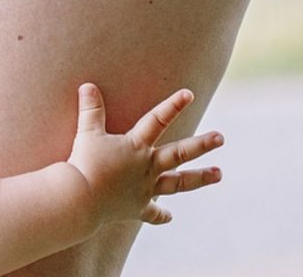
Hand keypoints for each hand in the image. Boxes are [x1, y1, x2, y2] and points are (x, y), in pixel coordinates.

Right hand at [67, 83, 222, 224]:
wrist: (81, 199)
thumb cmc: (84, 164)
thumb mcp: (87, 133)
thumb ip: (91, 109)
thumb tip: (87, 85)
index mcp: (137, 147)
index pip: (157, 121)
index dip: (172, 106)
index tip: (189, 94)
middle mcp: (147, 167)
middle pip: (179, 154)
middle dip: (201, 145)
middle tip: (221, 138)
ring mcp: (145, 189)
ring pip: (177, 183)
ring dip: (199, 178)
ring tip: (219, 174)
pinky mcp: (137, 208)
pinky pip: (153, 213)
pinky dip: (161, 215)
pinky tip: (170, 217)